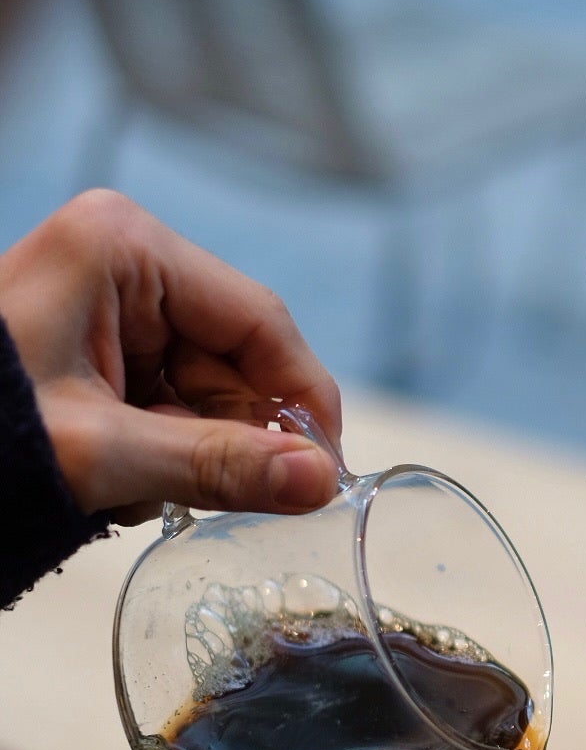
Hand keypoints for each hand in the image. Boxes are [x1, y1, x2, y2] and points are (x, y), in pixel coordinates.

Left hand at [0, 190, 342, 523]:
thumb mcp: (102, 454)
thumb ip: (217, 465)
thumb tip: (319, 483)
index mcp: (125, 248)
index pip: (260, 321)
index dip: (304, 401)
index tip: (327, 472)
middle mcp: (123, 262)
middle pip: (235, 358)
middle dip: (238, 435)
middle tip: (239, 501)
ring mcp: (108, 304)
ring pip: (204, 388)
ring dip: (194, 451)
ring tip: (141, 491)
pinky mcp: (94, 346)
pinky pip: (167, 401)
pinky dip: (162, 452)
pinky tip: (124, 483)